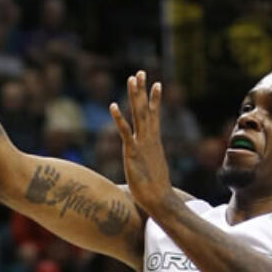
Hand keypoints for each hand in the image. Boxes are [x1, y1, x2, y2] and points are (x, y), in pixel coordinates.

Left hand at [108, 72, 173, 215]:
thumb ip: (149, 164)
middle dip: (143, 90)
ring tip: (132, 79)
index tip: (156, 83)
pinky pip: (125, 132)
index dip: (154, 99)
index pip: (154, 115)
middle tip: (140, 72)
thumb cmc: (155, 190)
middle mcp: (149, 139)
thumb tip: (149, 168)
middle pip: (146, 109)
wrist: (159, 199)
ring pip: (139, 115)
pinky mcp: (132, 152)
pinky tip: (113, 106)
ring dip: (135, 96)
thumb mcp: (151, 170)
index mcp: (154, 141)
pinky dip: (119, 119)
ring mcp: (142, 144)